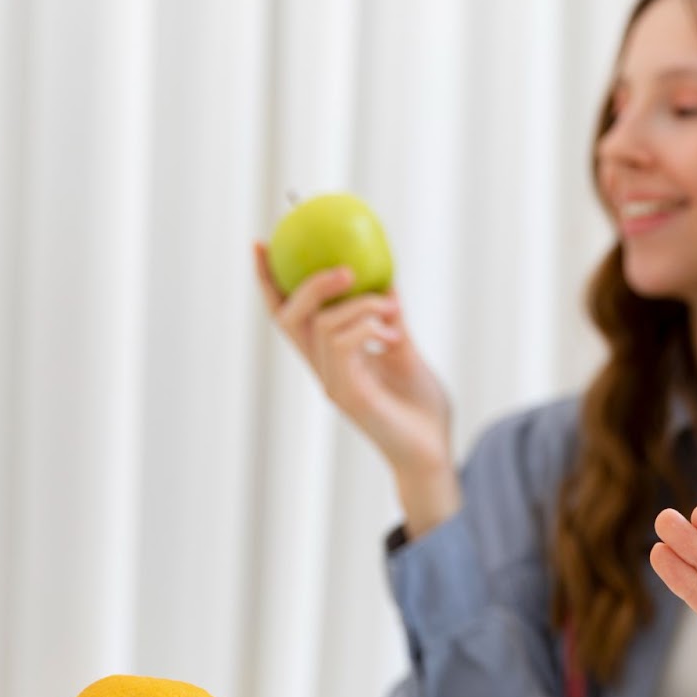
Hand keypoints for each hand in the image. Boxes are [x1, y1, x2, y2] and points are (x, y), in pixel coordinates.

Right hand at [254, 242, 452, 482]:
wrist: (434, 452)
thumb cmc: (421, 408)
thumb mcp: (405, 351)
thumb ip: (390, 319)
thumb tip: (385, 279)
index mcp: (332, 359)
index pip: (290, 317)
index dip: (271, 282)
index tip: (262, 244)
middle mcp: (324, 370)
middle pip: (290, 317)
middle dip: (309, 283)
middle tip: (344, 268)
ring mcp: (333, 383)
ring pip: (323, 324)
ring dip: (362, 304)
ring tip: (393, 309)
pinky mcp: (348, 394)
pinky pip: (343, 344)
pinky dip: (369, 326)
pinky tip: (394, 334)